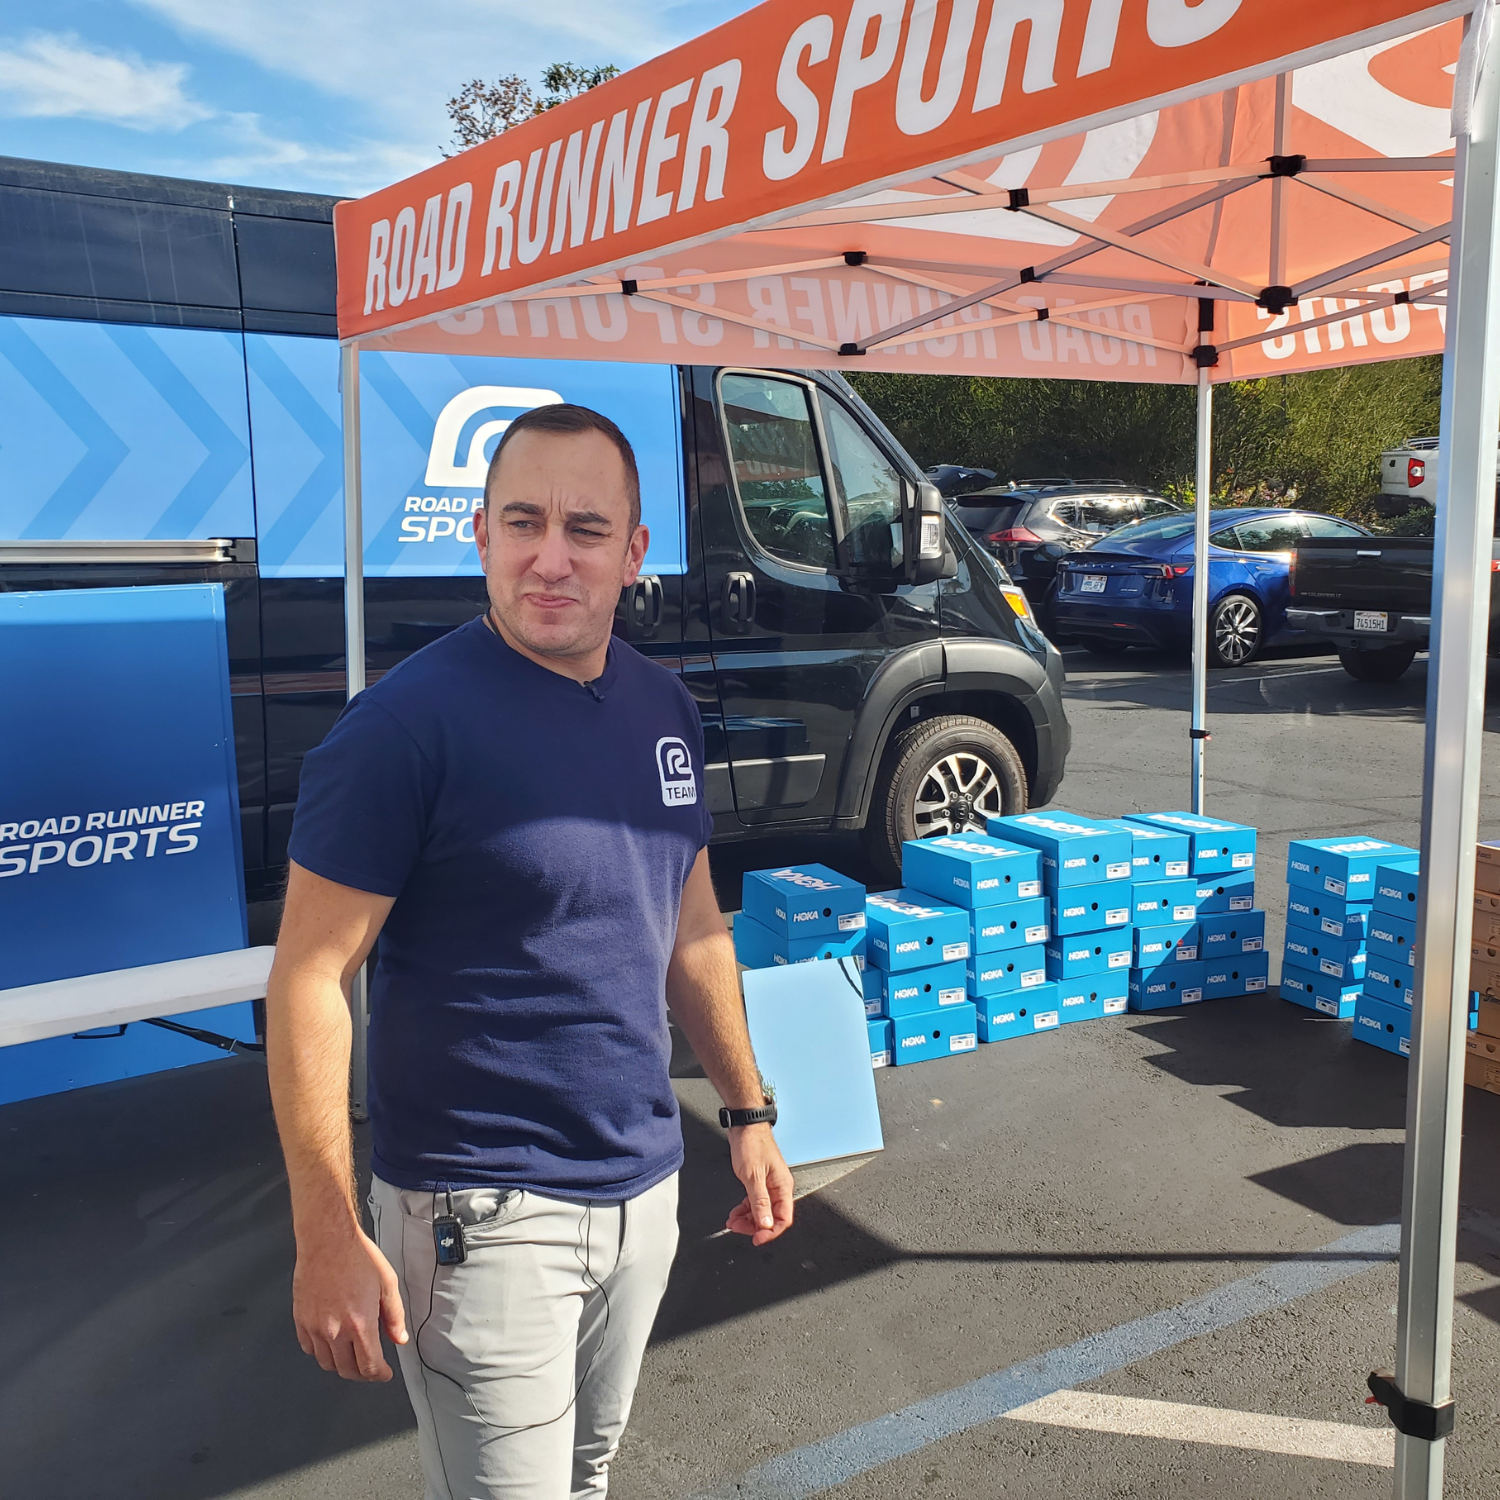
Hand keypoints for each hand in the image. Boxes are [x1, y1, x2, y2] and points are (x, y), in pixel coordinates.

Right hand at [292, 1224, 407, 1380]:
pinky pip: (309, 1348)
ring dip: (341, 1364)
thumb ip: (394, 1316)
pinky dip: (321, 1351)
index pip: (369, 1366)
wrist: (328, 1239)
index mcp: (359, 1323)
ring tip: (352, 1354)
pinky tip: (331, 1342)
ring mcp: (315, 1327)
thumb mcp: (387, 1283)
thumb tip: (399, 1338)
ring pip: (327, 1363)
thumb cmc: (357, 1256)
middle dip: (362, 1373)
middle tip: (370, 1366)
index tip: (384, 1373)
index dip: (379, 1375)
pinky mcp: (301, 1320)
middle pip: (347, 1370)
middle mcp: (335, 1331)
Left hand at [725, 1122, 794, 1245]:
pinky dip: (744, 1210)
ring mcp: (768, 1185)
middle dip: (754, 1226)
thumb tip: (765, 1224)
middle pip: (771, 1218)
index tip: (756, 1239)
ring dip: (747, 1219)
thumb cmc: (752, 1144)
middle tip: (737, 1228)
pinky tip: (735, 1213)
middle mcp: (778, 1187)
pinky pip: (754, 1202)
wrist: (744, 1126)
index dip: (770, 1232)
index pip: (783, 1219)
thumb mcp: (753, 1176)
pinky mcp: (759, 1181)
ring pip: (761, 1211)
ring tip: (733, 1221)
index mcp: (782, 1186)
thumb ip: (759, 1202)